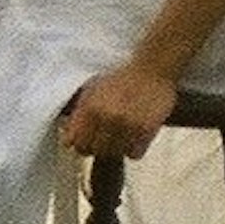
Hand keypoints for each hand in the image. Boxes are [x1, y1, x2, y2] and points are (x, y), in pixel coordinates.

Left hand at [59, 63, 178, 160]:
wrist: (154, 69)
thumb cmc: (122, 78)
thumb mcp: (93, 88)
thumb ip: (79, 112)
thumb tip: (70, 138)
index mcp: (89, 106)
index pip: (73, 142)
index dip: (80, 142)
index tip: (87, 140)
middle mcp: (106, 117)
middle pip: (93, 151)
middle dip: (98, 146)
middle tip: (107, 136)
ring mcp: (126, 125)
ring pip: (114, 154)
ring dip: (117, 148)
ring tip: (123, 132)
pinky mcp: (146, 131)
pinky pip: (134, 154)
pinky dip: (135, 148)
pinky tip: (136, 134)